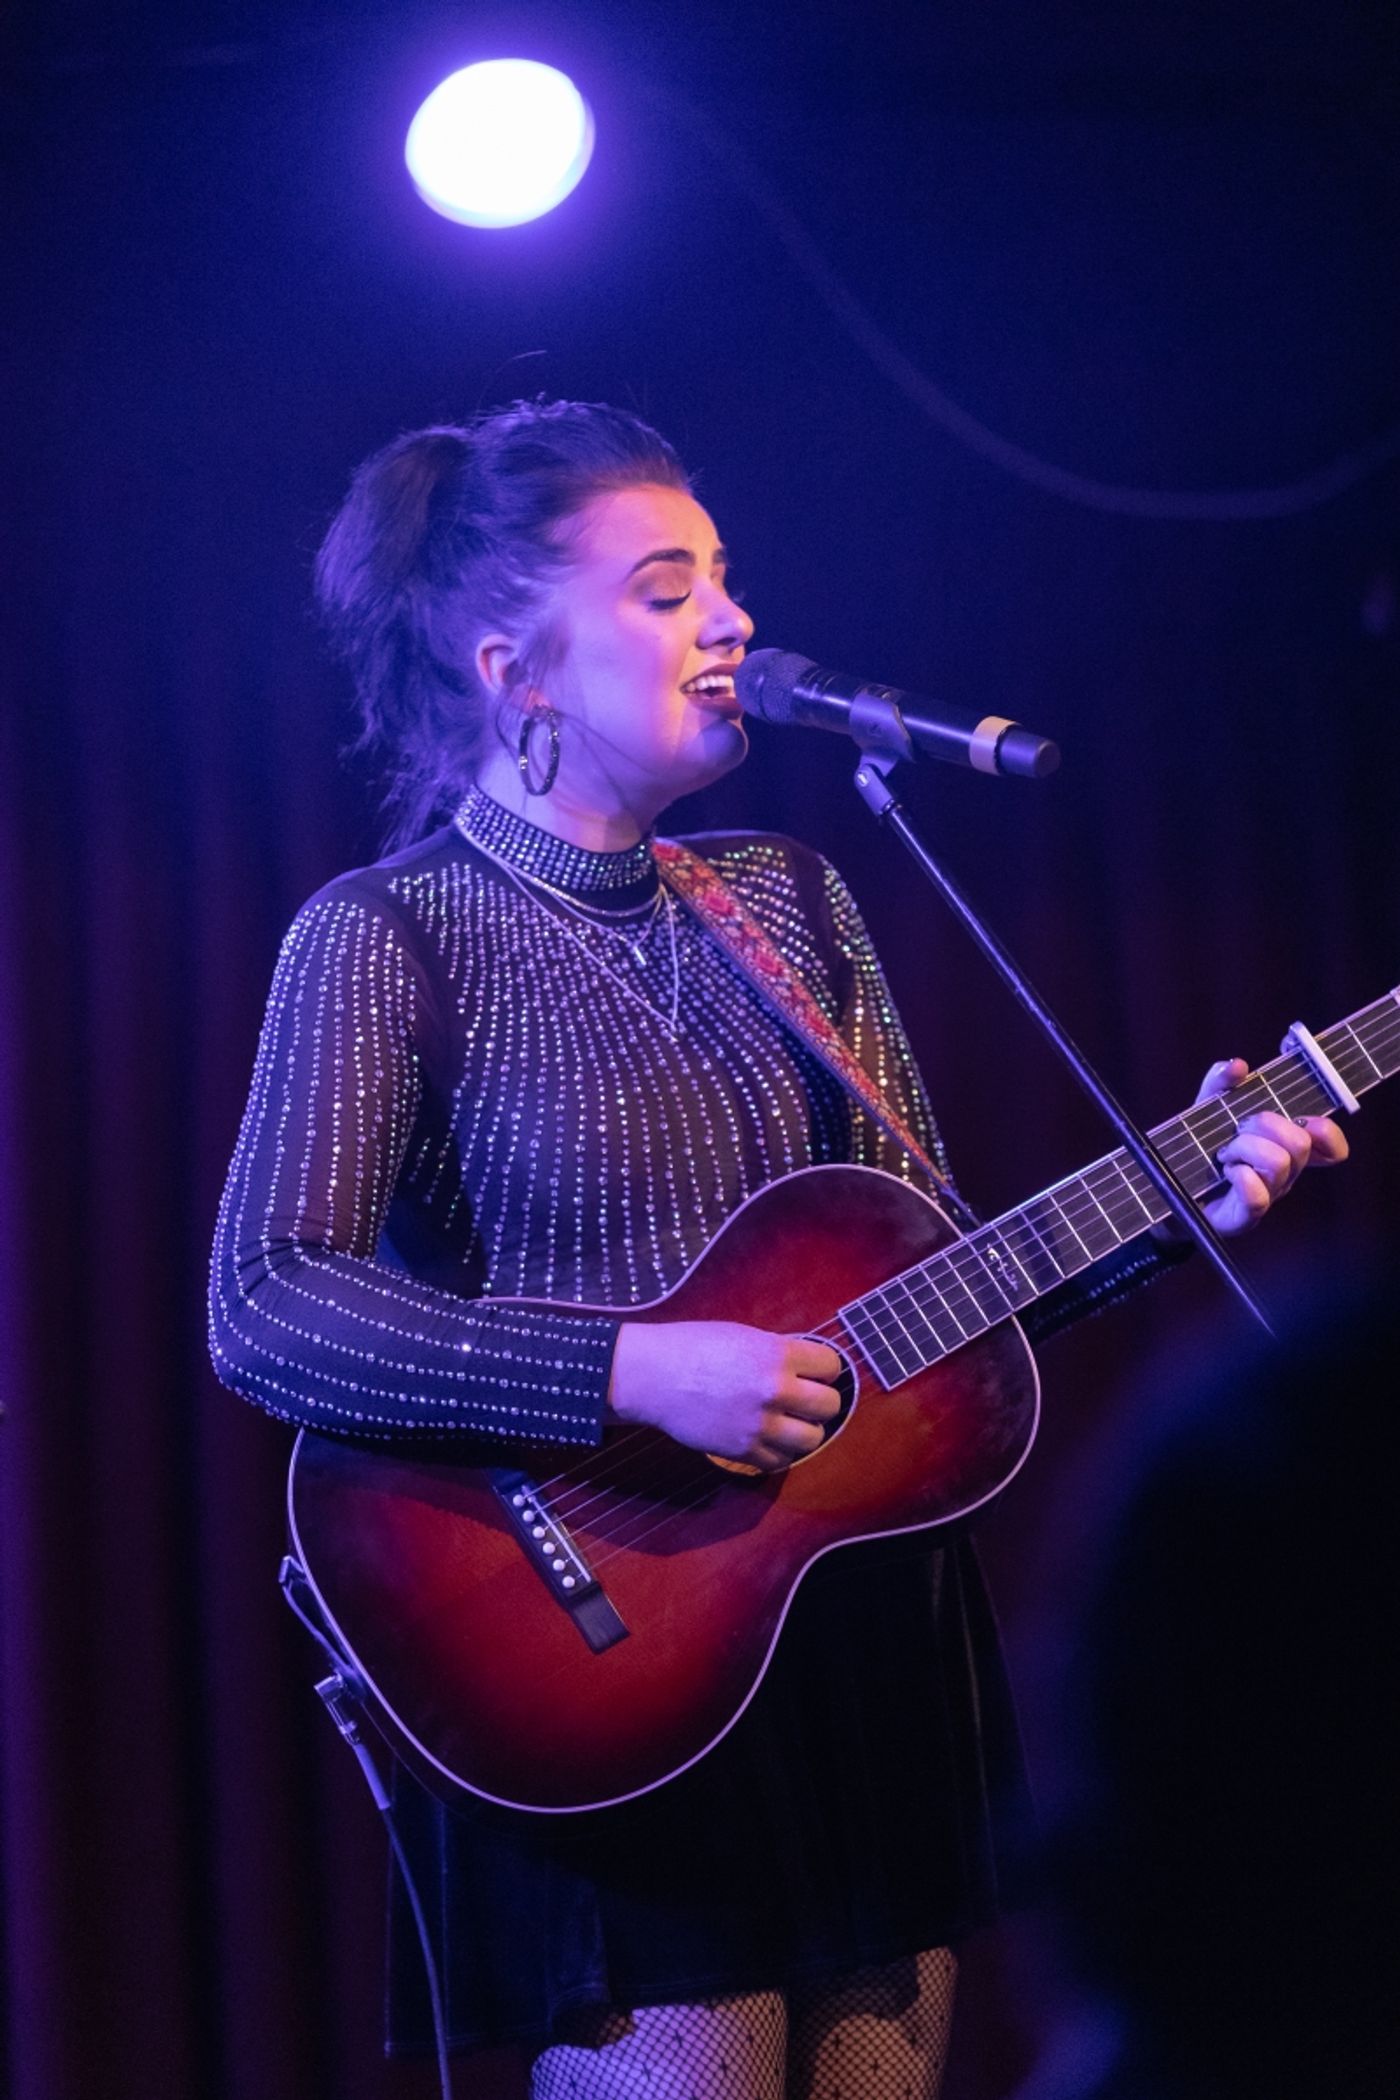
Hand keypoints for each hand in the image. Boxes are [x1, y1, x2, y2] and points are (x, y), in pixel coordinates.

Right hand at [607, 1321, 843, 1470]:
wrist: (654, 1376)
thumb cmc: (694, 1347)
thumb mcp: (743, 1335)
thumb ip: (779, 1351)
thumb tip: (808, 1365)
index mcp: (776, 1354)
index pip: (832, 1366)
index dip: (823, 1369)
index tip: (812, 1372)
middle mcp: (774, 1389)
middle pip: (830, 1406)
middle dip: (820, 1402)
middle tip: (804, 1399)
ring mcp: (759, 1423)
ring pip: (813, 1439)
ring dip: (805, 1431)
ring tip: (789, 1422)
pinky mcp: (742, 1450)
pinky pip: (781, 1461)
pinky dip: (779, 1452)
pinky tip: (768, 1438)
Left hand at [1157, 1056, 1349, 1241]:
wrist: (1167, 1189)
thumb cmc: (1196, 1148)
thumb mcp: (1205, 1108)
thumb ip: (1220, 1083)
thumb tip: (1238, 1065)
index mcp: (1283, 1145)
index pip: (1328, 1142)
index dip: (1327, 1129)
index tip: (1303, 1115)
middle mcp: (1283, 1172)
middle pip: (1301, 1143)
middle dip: (1265, 1126)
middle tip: (1237, 1132)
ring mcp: (1268, 1194)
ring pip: (1280, 1163)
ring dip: (1245, 1149)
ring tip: (1224, 1154)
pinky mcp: (1246, 1216)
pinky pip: (1258, 1195)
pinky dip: (1239, 1176)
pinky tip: (1225, 1171)